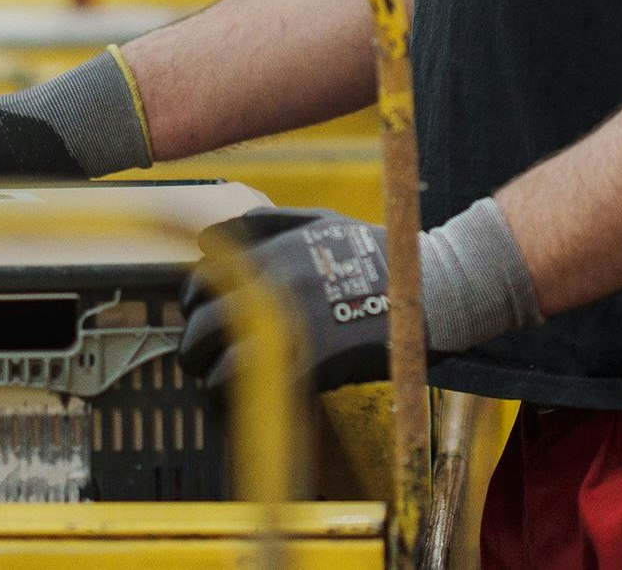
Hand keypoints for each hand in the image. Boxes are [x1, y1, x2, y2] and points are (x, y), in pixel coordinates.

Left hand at [181, 209, 394, 391]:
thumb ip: (268, 223)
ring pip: (216, 362)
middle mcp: (269, 289)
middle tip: (201, 358)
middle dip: (194, 347)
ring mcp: (287, 328)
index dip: (194, 304)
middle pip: (201, 326)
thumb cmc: (377, 254)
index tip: (203, 317)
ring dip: (211, 375)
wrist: (427, 289)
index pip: (200, 281)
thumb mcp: (322, 221)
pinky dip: (238, 397)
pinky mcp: (305, 364)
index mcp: (269, 255)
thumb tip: (212, 235)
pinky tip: (247, 399)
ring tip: (220, 383)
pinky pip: (249, 388)